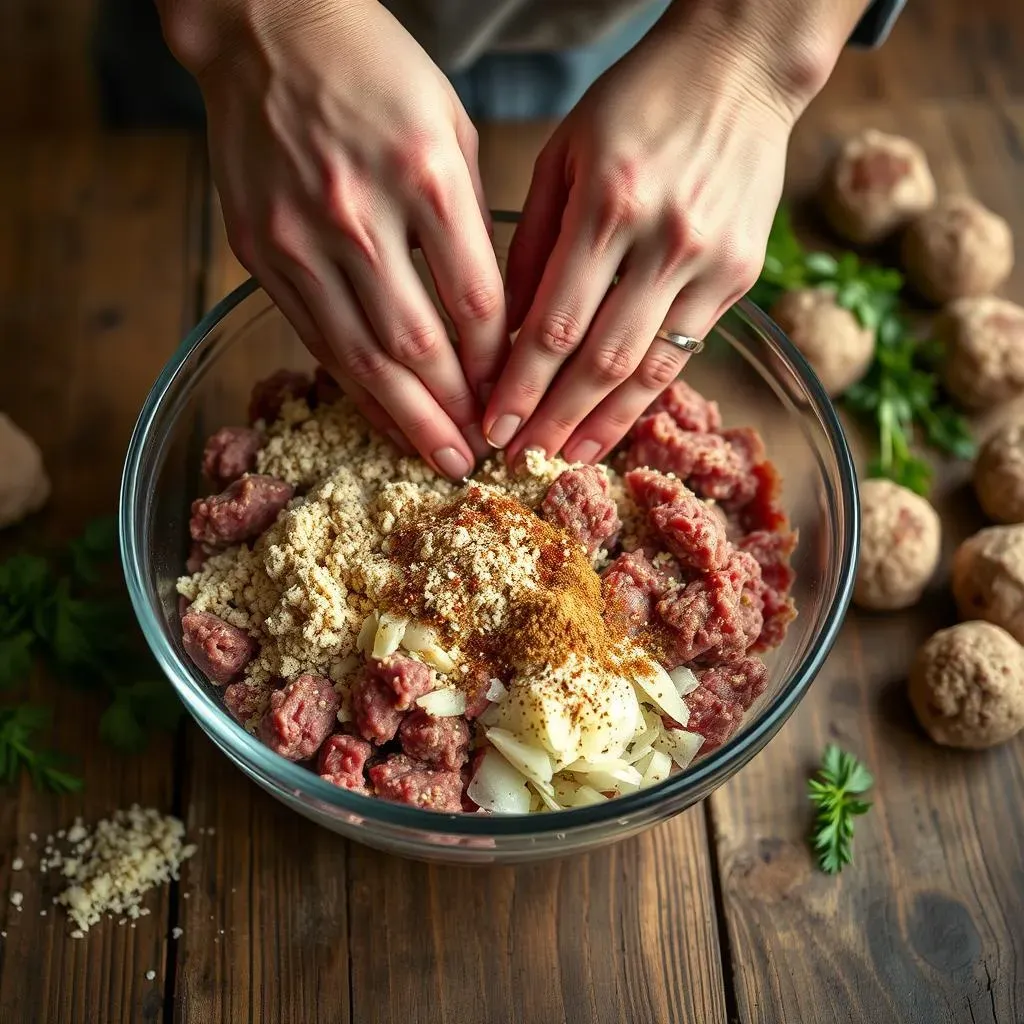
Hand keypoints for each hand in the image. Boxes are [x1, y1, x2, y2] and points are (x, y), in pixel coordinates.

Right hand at [164, 0, 504, 477]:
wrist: (266, 30)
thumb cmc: (376, 71)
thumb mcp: (450, 127)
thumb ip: (471, 221)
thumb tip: (491, 315)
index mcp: (424, 173)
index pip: (474, 300)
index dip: (496, 363)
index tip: (511, 395)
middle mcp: (359, 212)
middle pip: (417, 344)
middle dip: (454, 412)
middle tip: (478, 458)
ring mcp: (301, 237)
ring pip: (362, 356)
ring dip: (405, 418)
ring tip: (436, 459)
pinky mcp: (260, 254)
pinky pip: (316, 339)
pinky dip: (353, 387)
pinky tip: (381, 418)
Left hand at [484, 5, 827, 465]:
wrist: (739, 68)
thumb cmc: (636, 101)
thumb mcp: (565, 154)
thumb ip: (533, 244)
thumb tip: (505, 331)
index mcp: (609, 201)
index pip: (555, 322)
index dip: (521, 384)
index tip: (494, 424)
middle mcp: (665, 239)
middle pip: (601, 359)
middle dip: (555, 418)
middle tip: (520, 458)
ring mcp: (711, 261)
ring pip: (650, 367)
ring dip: (604, 422)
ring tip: (568, 458)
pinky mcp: (741, 275)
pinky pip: (687, 349)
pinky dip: (648, 392)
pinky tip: (618, 420)